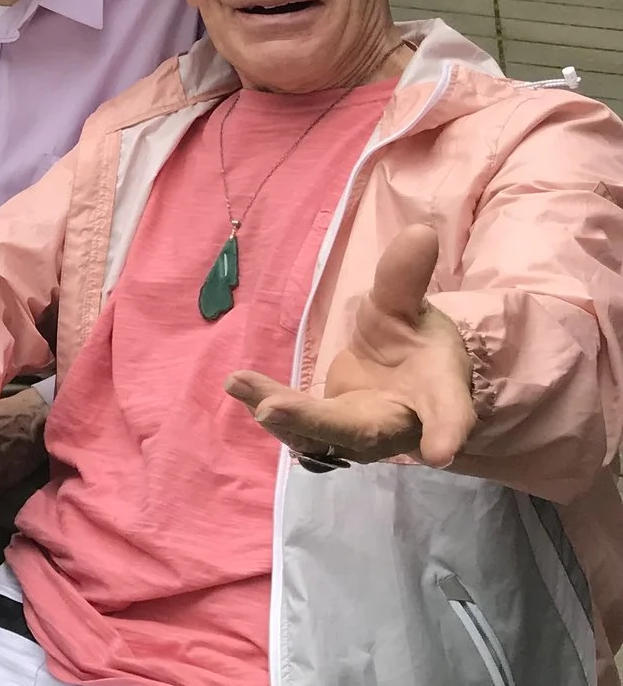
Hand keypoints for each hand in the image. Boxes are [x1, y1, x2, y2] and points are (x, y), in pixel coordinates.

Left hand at [227, 223, 474, 467]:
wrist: (403, 371)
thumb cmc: (414, 340)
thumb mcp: (410, 306)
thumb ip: (407, 278)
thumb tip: (418, 233)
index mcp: (437, 395)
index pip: (448, 414)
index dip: (446, 431)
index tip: (440, 452)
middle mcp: (397, 425)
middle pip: (358, 432)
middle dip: (314, 424)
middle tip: (271, 410)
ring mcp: (357, 435)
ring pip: (318, 435)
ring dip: (279, 416)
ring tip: (239, 385)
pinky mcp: (326, 433)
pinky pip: (296, 426)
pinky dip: (267, 406)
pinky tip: (237, 384)